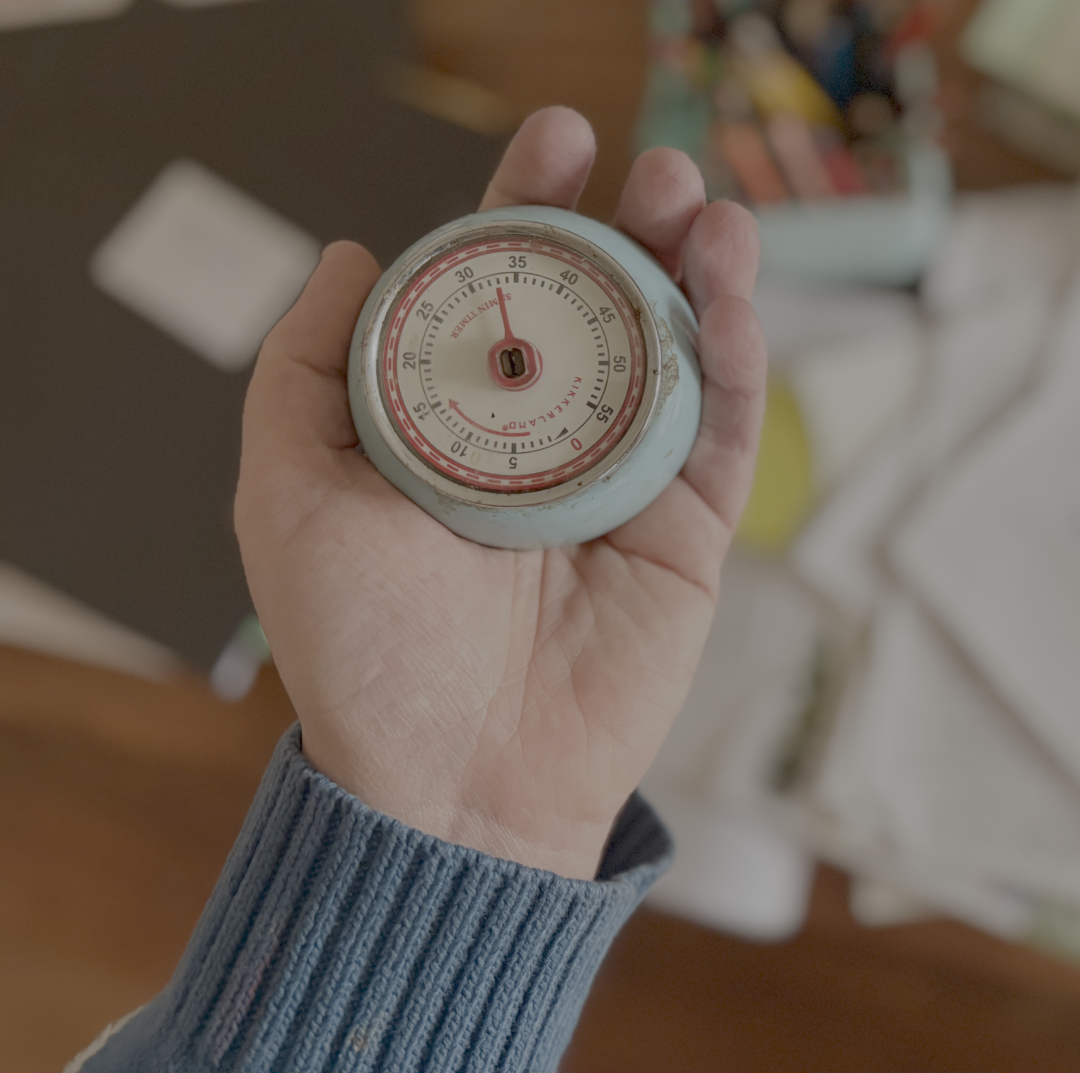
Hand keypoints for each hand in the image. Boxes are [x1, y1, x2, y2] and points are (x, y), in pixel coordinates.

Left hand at [235, 108, 765, 879]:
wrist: (450, 780)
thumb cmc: (363, 648)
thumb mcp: (290, 492)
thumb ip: (304, 368)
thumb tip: (356, 252)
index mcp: (451, 423)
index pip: (497, 292)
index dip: (526, 207)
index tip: (554, 139)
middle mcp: (539, 441)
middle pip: (600, 307)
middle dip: (629, 224)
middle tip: (652, 165)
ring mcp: (620, 484)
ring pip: (674, 356)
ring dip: (697, 273)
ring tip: (703, 209)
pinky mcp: (687, 536)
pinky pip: (724, 433)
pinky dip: (734, 361)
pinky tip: (730, 299)